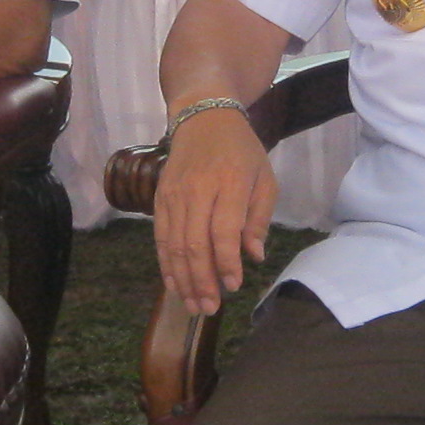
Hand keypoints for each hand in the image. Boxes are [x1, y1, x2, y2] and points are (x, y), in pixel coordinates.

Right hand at [152, 104, 274, 315]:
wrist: (203, 116)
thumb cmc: (242, 151)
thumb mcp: (265, 179)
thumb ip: (259, 218)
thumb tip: (253, 256)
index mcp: (230, 183)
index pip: (223, 231)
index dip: (226, 263)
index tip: (234, 285)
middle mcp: (197, 190)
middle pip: (195, 243)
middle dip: (202, 281)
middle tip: (211, 308)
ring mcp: (174, 195)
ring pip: (174, 245)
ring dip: (183, 280)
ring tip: (194, 306)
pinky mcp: (159, 199)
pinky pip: (161, 238)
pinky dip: (166, 264)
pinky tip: (175, 285)